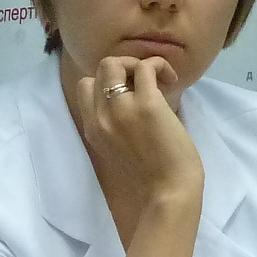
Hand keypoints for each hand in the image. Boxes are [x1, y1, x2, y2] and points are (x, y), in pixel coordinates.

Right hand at [71, 54, 202, 215]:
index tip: (128, 91)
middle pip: (98, 70)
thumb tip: (130, 98)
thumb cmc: (150, 178)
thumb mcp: (117, 150)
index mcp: (92, 130)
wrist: (168, 193)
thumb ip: (114, 126)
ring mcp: (122, 109)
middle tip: (143, 83)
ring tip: (157, 79)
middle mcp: (100, 117)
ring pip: (114, 63)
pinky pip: (147, 67)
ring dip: (137, 64)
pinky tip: (171, 80)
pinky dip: (160, 66)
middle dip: (121, 68)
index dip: (107, 82)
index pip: (84, 87)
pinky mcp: (147, 105)